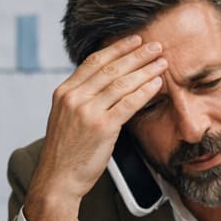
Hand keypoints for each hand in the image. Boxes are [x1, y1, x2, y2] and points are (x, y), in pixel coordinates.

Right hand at [22, 35, 168, 220]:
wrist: (58, 180)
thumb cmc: (66, 152)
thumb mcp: (66, 118)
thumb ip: (81, 99)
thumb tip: (103, 85)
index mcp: (64, 92)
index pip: (93, 61)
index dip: (116, 48)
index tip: (135, 40)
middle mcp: (74, 97)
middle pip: (111, 68)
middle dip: (136, 54)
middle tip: (156, 45)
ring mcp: (87, 111)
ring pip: (121, 83)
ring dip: (145, 70)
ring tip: (162, 62)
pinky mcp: (102, 127)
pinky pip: (128, 103)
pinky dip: (145, 91)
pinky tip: (157, 84)